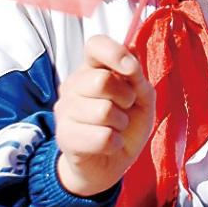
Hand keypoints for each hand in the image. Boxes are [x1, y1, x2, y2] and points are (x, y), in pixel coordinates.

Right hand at [55, 35, 154, 196]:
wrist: (110, 162)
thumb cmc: (127, 123)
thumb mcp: (142, 97)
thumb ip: (137, 76)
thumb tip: (130, 52)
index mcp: (93, 68)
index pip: (95, 44)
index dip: (115, 53)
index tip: (131, 70)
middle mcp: (74, 84)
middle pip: (102, 80)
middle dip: (126, 97)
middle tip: (126, 108)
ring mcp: (65, 110)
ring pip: (103, 111)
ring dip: (121, 123)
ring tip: (116, 127)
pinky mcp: (65, 136)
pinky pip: (102, 137)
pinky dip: (115, 142)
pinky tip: (109, 143)